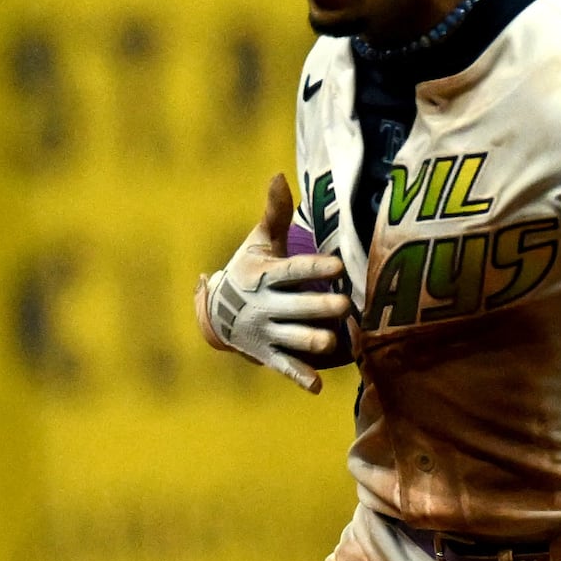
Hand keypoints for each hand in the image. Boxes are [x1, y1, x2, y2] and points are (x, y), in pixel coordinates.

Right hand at [194, 173, 350, 392]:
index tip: (339, 266)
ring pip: (291, 337)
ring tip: (332, 342)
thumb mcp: (258, 242)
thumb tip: (279, 174)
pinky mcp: (268, 355)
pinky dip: (298, 376)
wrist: (215, 314)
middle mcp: (265, 305)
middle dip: (318, 307)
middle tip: (345, 306)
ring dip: (310, 341)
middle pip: (295, 306)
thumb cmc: (249, 270)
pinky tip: (317, 386)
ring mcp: (266, 332)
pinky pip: (284, 366)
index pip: (292, 271)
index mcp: (264, 276)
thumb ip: (274, 212)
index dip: (315, 269)